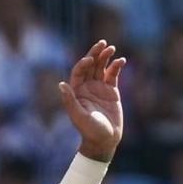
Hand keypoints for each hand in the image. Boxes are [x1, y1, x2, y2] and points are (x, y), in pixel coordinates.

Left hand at [60, 40, 126, 161]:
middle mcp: (87, 87)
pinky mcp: (111, 91)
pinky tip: (121, 60)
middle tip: (102, 43)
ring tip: (111, 48)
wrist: (105, 141)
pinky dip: (116, 66)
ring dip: (106, 57)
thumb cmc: (90, 131)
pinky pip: (113, 74)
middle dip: (95, 53)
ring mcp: (99, 87)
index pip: (79, 71)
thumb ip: (70, 100)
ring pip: (102, 67)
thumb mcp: (79, 116)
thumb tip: (61, 84)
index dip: (84, 63)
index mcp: (77, 91)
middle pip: (90, 65)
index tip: (91, 60)